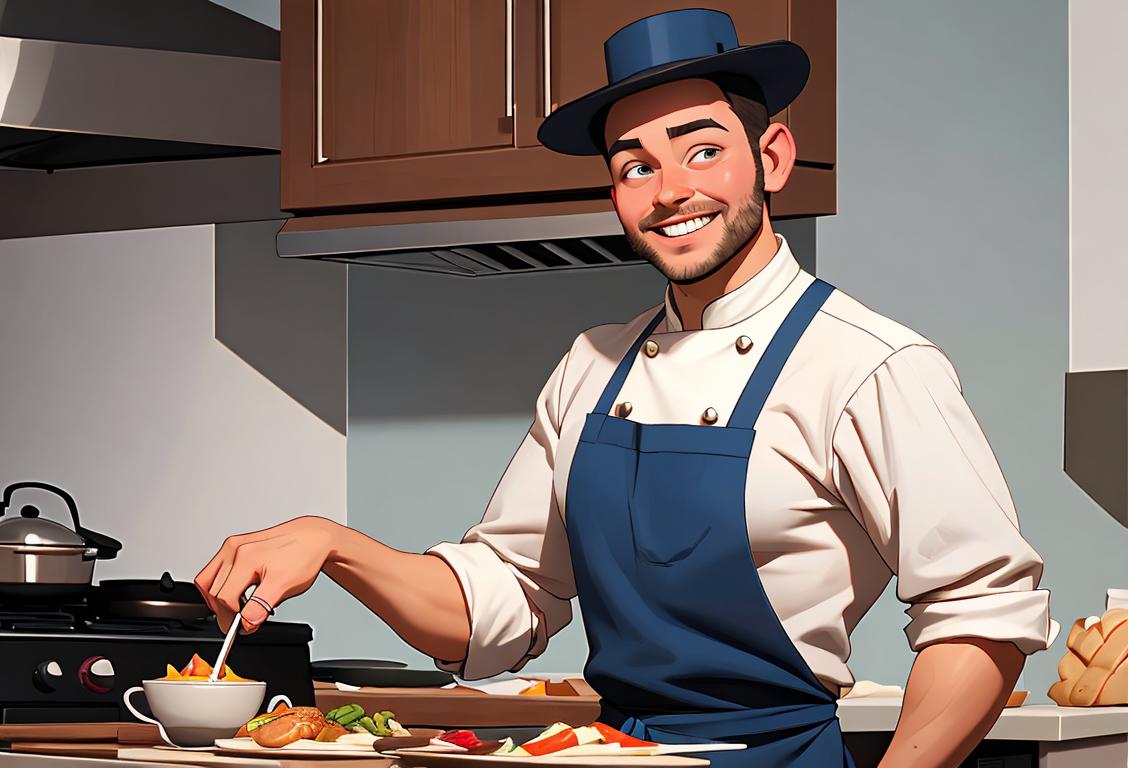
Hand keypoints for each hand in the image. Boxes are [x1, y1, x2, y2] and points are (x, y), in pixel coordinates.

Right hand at [195, 516, 338, 632]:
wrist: (313, 538)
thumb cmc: (303, 556)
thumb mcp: (285, 586)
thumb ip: (261, 607)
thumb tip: (245, 624)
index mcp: (246, 558)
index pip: (225, 598)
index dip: (233, 619)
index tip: (244, 628)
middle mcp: (234, 549)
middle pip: (213, 592)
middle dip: (226, 611)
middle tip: (243, 621)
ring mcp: (232, 546)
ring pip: (207, 581)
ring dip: (218, 599)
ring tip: (239, 606)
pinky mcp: (233, 545)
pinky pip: (214, 570)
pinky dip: (220, 585)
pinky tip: (237, 592)